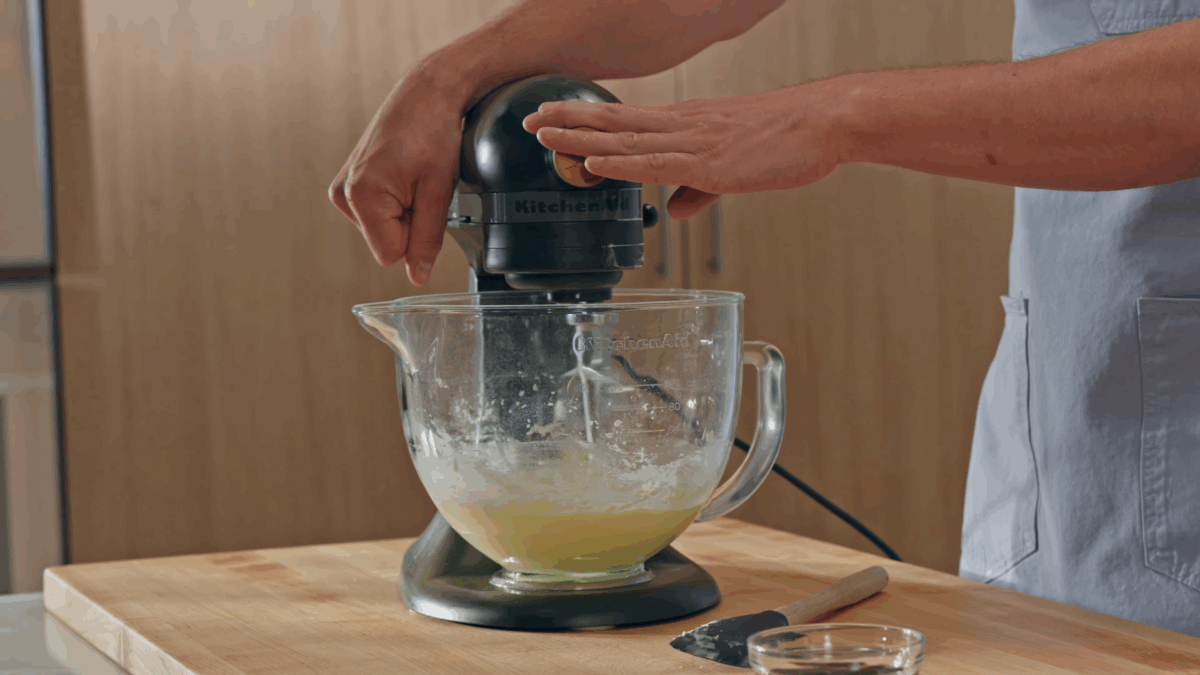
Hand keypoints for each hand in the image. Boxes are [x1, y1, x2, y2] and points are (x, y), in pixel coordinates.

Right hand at [329, 62, 466, 284]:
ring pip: (383, 230)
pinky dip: (397, 201)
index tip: (425, 200)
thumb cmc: (433, 133)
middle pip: (386, 243)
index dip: (416, 236)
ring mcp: (343, 190)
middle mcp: (343, 195)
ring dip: (406, 211)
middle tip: (421, 185)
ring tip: (413, 176)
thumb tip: (417, 278)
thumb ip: (426, 239)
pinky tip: (403, 173)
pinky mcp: (348, 185)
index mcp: (360, 196)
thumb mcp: (438, 190)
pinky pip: (378, 215)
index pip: (391, 254)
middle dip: (410, 222)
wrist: (425, 94)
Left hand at [522, 84, 847, 219]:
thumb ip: (699, 188)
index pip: (625, 119)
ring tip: (546, 136)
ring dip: (582, 139)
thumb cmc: (785, 141)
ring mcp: (693, 143)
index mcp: (687, 125)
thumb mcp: (734, 167)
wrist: (822, 124)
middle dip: (569, 121)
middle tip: (529, 120)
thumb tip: (677, 208)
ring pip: (626, 140)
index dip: (586, 118)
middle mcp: (683, 127)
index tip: (552, 115)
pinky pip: (657, 164)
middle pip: (614, 122)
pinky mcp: (710, 164)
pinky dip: (623, 164)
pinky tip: (596, 162)